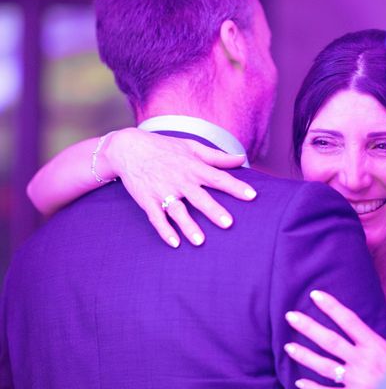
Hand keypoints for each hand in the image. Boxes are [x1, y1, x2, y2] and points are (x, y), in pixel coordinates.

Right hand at [104, 128, 256, 247]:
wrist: (128, 148)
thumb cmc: (164, 148)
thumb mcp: (191, 147)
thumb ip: (217, 156)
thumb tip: (242, 159)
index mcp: (193, 167)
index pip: (218, 177)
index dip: (235, 187)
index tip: (252, 195)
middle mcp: (179, 180)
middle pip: (199, 197)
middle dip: (213, 210)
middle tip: (228, 223)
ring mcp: (162, 191)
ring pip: (177, 211)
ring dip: (188, 226)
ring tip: (200, 241)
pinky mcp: (147, 200)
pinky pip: (156, 218)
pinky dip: (164, 230)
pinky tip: (175, 244)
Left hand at [284, 290, 385, 387]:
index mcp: (375, 346)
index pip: (349, 320)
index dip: (331, 306)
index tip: (315, 295)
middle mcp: (362, 361)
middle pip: (330, 340)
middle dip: (308, 327)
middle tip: (290, 316)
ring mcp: (354, 381)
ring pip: (324, 366)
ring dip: (304, 356)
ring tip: (288, 346)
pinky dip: (312, 388)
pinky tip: (298, 382)